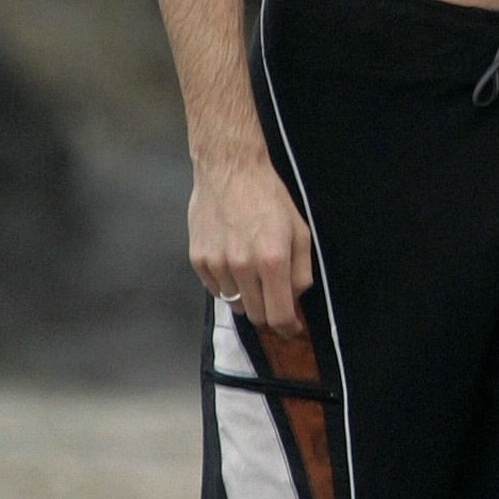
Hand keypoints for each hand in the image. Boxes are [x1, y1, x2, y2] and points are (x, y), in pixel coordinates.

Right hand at [189, 157, 312, 337]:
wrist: (229, 170)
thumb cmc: (269, 198)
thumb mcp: (300, 232)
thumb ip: (301, 272)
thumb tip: (295, 300)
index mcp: (272, 261)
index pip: (278, 316)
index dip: (288, 328)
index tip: (292, 328)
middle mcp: (242, 267)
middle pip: (256, 316)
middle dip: (269, 313)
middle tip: (275, 297)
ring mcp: (216, 265)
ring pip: (235, 304)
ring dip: (248, 297)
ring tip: (253, 271)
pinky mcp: (197, 260)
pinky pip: (216, 290)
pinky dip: (228, 285)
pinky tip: (234, 262)